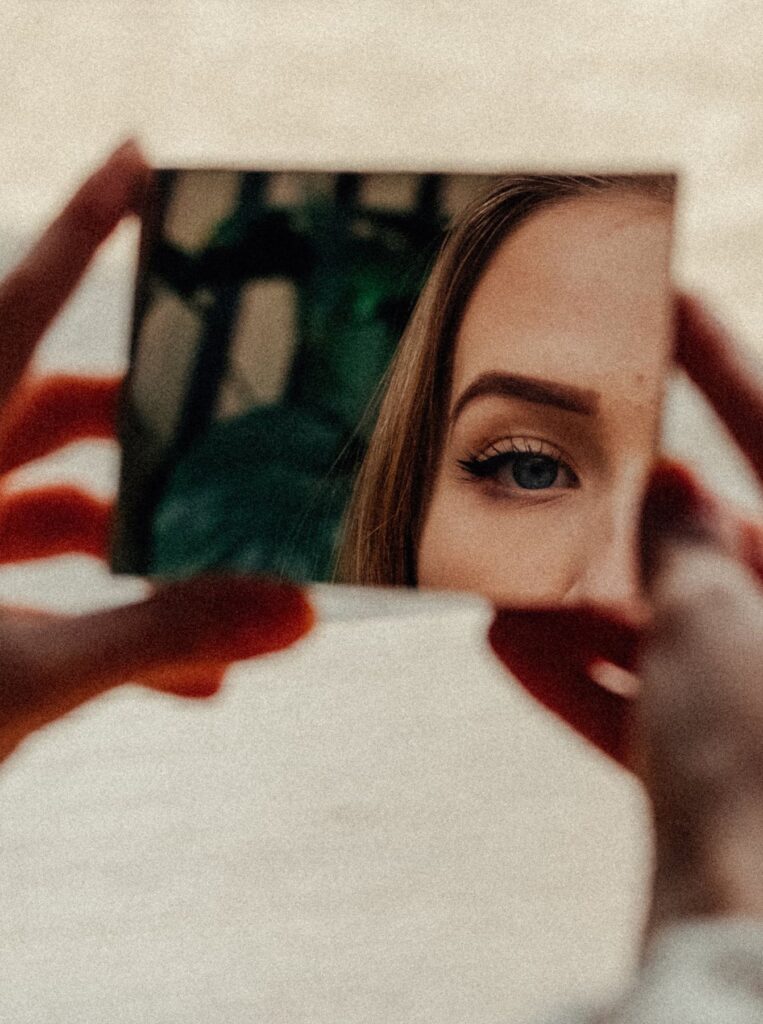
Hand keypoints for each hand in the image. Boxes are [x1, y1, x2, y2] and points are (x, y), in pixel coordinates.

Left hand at [0, 143, 313, 762]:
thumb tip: (295, 614)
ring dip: (138, 544)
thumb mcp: (24, 674)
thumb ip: (158, 638)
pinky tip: (185, 675)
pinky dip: (107, 614)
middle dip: (146, 424)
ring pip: (51, 502)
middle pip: (50, 405)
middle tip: (219, 426)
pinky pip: (37, 580)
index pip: (17, 308)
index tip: (137, 160)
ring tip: (222, 583)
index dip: (78, 230)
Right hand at [489, 296, 761, 764]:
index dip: (719, 357)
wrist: (756, 948)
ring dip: (583, 599)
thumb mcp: (713, 623)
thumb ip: (684, 551)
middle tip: (556, 451)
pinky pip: (650, 707)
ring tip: (500, 554)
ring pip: (671, 629)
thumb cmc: (762, 764)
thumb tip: (674, 496)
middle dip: (628, 502)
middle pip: (716, 540)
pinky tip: (501, 640)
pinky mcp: (723, 772)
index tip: (660, 295)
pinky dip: (584, 679)